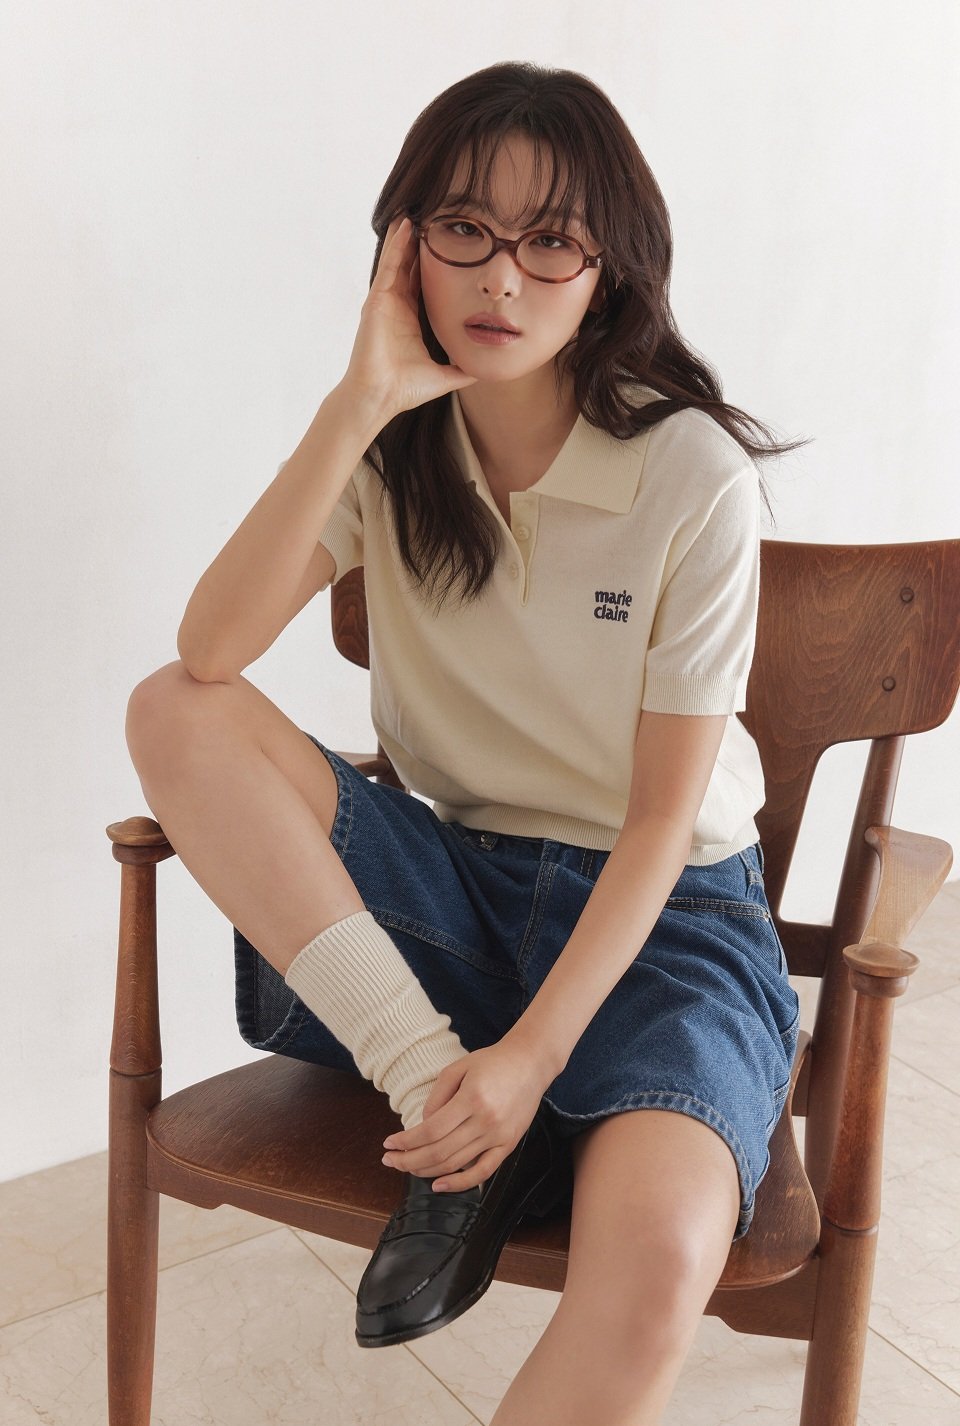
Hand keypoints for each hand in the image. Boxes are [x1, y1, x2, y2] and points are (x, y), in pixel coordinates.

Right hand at [339, 215, 477, 419]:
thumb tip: (486, 371)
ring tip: (416, 210)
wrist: (379, 398)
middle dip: (420, 243)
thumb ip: (463, 369)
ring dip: (406, 236)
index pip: (425, 283)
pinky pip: (388, 266)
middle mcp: (398, 306)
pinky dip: (396, 245)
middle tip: (435, 217)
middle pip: (411, 266)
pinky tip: (404, 225)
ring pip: (398, 260)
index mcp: (412, 320)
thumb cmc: (405, 389)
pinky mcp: (377, 301)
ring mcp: (385, 302)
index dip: (436, 263)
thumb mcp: (445, 375)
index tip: (451, 244)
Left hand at [380, 1036, 554, 1193]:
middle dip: (409, 1160)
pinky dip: (460, 1184)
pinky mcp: (508, 1145)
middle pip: (440, 1152)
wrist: (530, 1063)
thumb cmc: (492, 1062)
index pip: (431, 1130)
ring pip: (456, 1164)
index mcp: (471, 1098)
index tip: (389, 1143)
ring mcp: (499, 1136)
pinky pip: (483, 1172)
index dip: (406, 1141)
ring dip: (426, 1171)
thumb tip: (422, 1126)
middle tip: (389, 1160)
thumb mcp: (458, 1068)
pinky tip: (439, 1185)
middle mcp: (486, 1121)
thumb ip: (437, 1096)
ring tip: (406, 1168)